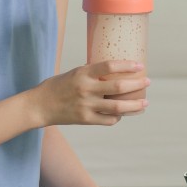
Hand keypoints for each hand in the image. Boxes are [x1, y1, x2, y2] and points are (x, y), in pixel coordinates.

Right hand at [31, 60, 149, 126]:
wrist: (39, 106)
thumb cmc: (57, 86)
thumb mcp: (74, 73)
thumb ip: (92, 74)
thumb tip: (115, 72)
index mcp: (83, 73)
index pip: (110, 66)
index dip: (127, 66)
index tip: (140, 66)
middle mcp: (86, 89)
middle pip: (118, 88)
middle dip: (137, 85)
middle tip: (147, 82)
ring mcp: (86, 106)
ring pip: (118, 107)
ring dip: (135, 105)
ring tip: (144, 103)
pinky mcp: (85, 120)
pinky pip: (108, 120)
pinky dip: (118, 117)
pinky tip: (122, 114)